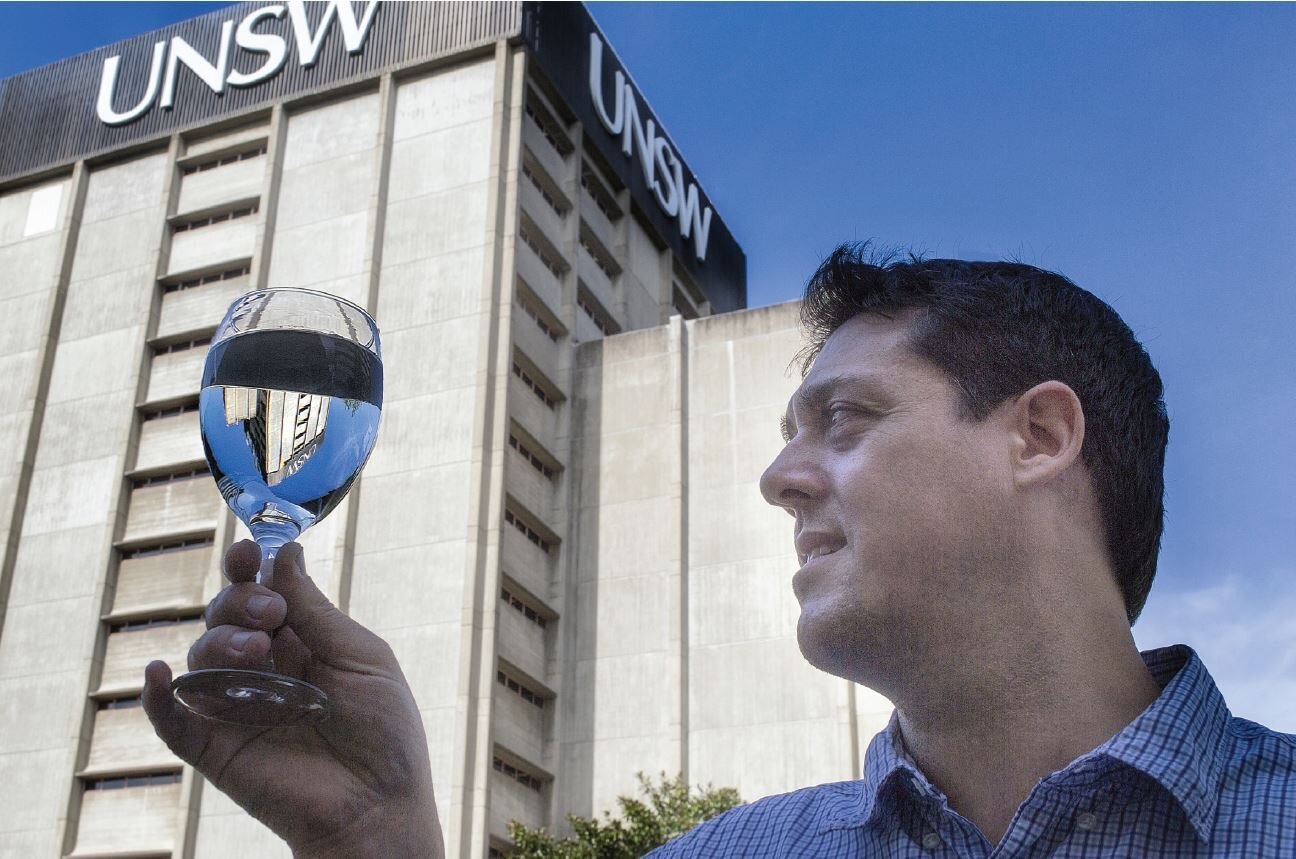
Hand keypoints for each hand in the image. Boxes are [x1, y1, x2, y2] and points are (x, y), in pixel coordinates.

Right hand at [143, 541, 443, 857]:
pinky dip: (157, 697)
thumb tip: (284, 554)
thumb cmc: (383, 731)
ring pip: (200, 656)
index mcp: (300, 641)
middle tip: (270, 614)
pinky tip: (157, 674)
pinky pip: (172, 720)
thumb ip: (316, 612)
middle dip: (239, 600)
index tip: (248, 551)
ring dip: (220, 641)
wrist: (378, 804)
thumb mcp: (361, 658)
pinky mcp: (216, 748)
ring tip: (257, 653)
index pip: (261, 592)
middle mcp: (263, 667)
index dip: (248, 568)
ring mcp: (237, 705)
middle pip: (225, 615)